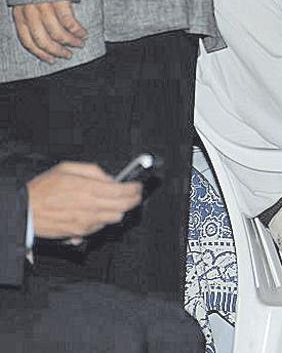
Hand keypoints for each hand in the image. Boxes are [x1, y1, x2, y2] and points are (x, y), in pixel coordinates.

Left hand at [11, 1, 87, 62]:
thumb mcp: (26, 0)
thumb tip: (45, 35)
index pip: (27, 41)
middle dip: (57, 50)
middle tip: (68, 54)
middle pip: (42, 40)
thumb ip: (31, 16)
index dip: (40, 53)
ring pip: (56, 33)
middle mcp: (29, 11)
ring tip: (80, 43)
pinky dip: (77, 30)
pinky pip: (68, 22)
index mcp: (20, 14)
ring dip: (71, 41)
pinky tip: (83, 32)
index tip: (51, 59)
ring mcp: (43, 5)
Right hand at [26, 162, 141, 241]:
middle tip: (134, 194)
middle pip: (125, 206)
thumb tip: (110, 178)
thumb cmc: (42, 190)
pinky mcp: (81, 232)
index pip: (123, 191)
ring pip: (117, 217)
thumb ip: (93, 171)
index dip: (135, 188)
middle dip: (134, 199)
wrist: (25, 211)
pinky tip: (97, 211)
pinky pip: (102, 226)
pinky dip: (105, 218)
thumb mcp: (67, 169)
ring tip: (115, 201)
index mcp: (88, 189)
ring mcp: (87, 221)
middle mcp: (90, 207)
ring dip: (120, 209)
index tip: (137, 186)